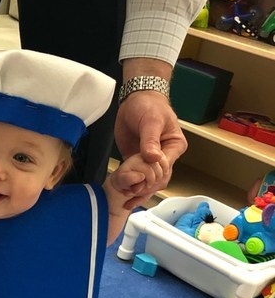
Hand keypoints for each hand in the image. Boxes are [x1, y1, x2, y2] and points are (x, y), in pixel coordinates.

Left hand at [114, 91, 186, 206]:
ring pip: (148, 182)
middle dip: (145, 188)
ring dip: (138, 191)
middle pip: (159, 179)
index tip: (139, 181)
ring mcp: (151, 160)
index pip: (166, 168)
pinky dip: (131, 186)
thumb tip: (152, 157)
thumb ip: (150, 140)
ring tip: (127, 200)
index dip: (153, 176)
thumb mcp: (151, 121)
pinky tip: (124, 195)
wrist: (136, 98)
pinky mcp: (136, 161)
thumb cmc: (149, 106)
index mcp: (174, 147)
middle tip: (130, 193)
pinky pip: (136, 177)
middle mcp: (165, 156)